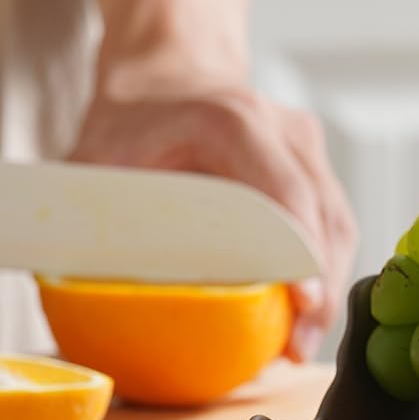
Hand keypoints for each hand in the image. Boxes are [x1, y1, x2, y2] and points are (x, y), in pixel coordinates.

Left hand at [70, 63, 356, 360]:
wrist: (168, 71)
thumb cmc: (131, 117)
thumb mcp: (97, 159)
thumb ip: (91, 217)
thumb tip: (80, 290)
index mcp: (234, 121)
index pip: (287, 196)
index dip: (300, 254)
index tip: (301, 304)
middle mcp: (284, 130)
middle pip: (325, 219)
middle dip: (319, 289)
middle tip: (297, 348)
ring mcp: (307, 146)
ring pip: (338, 225)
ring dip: (326, 286)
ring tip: (302, 342)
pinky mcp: (316, 166)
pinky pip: (332, 223)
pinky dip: (323, 270)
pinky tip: (303, 312)